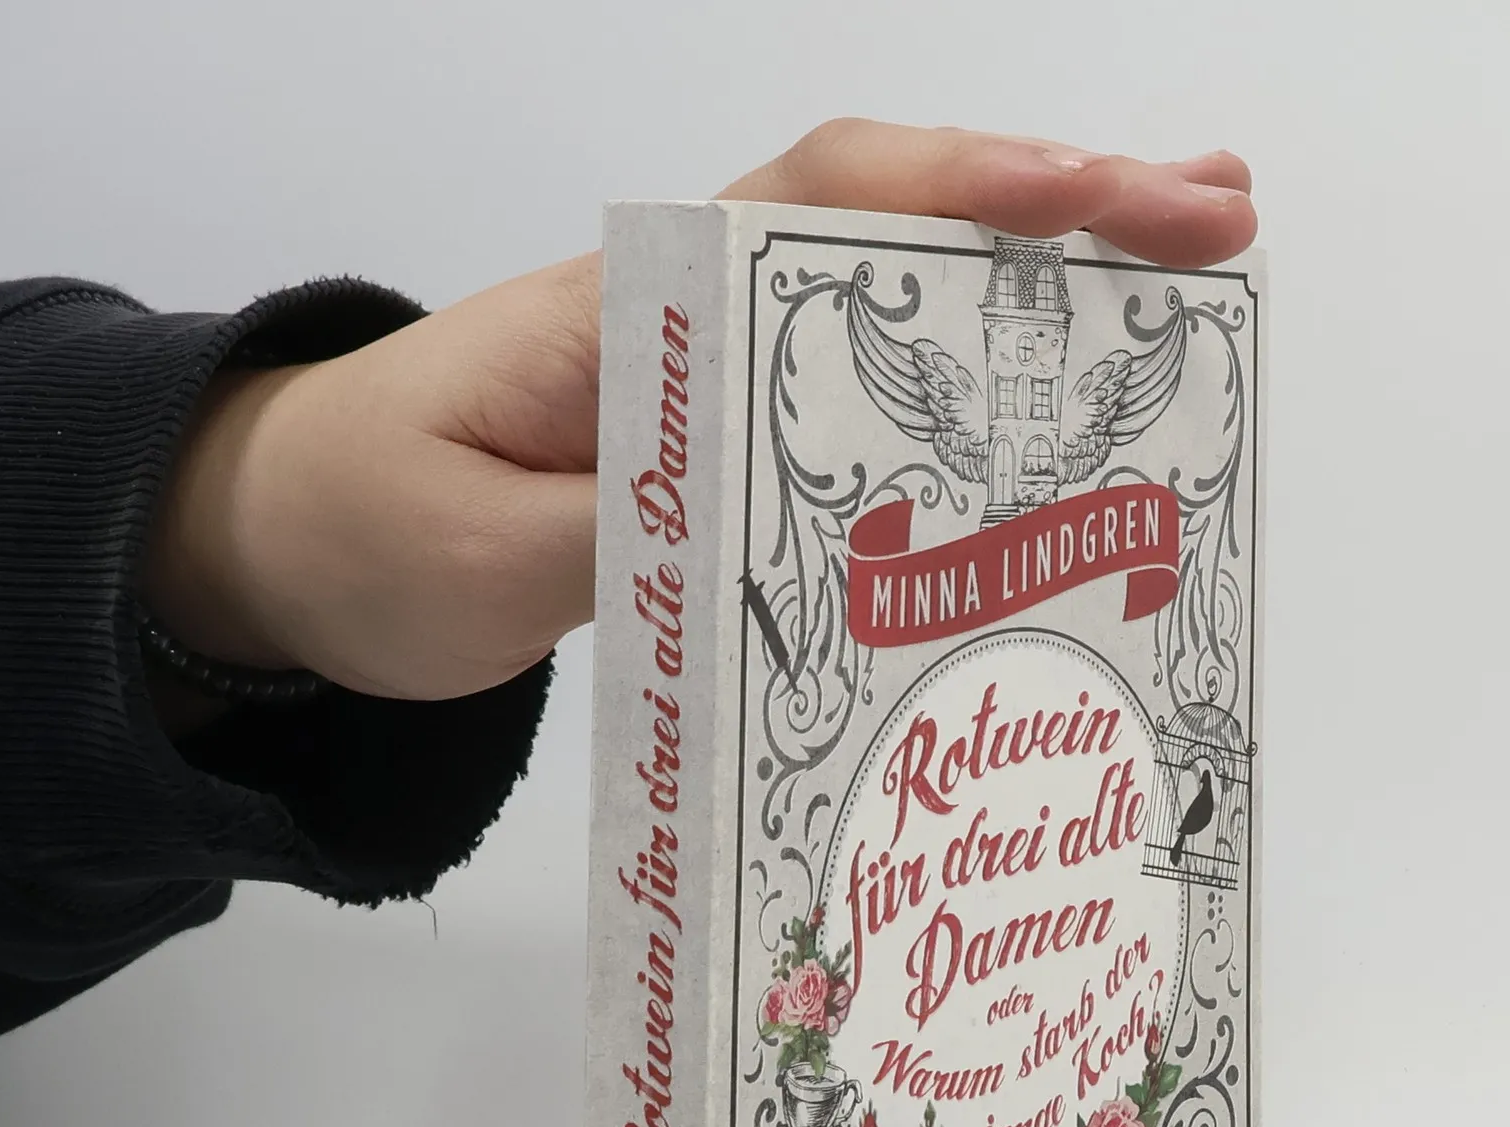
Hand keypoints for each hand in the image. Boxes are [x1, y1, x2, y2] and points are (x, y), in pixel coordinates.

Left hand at [143, 121, 1255, 701]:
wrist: (290, 546)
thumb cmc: (365, 527)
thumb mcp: (476, 555)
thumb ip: (622, 538)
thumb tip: (780, 534)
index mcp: (632, 313)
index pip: (817, 203)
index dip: (966, 189)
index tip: (1099, 198)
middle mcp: (693, 317)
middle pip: (895, 226)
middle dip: (1062, 215)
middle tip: (1218, 224)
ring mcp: (717, 376)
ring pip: (898, 302)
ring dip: (1042, 289)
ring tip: (1191, 283)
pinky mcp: (724, 442)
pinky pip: (868, 395)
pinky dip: (972, 383)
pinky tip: (1058, 414)